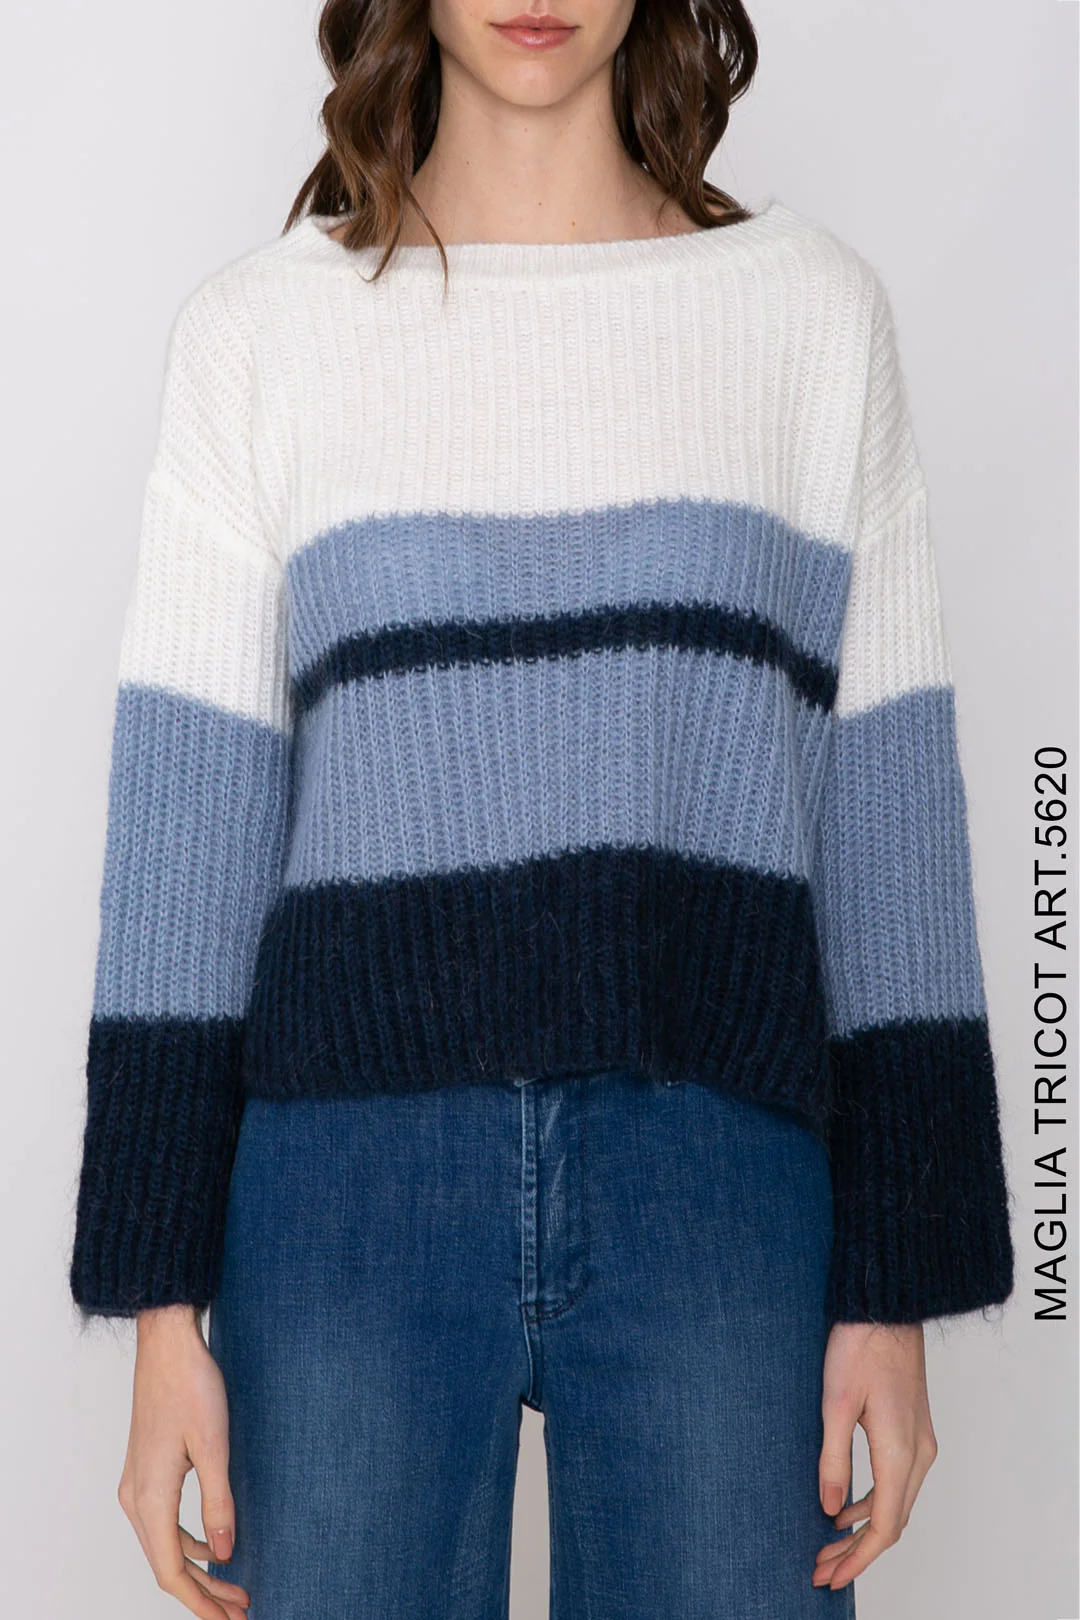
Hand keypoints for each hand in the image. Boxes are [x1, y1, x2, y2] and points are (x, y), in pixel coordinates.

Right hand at [116, 1303, 250, 1617]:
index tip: (233, 1618)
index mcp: (149, 1498)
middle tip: (240, 1609)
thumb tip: (226, 1556)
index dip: (202, 1602)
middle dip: (203, 1593)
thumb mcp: (214, 1446)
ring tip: (233, 1586)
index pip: (171, 1572)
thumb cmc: (191, 1386)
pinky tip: (214, 1545)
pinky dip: (188, 1542)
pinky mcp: (146, 1470)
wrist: (166, 1344)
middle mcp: (135, 1498)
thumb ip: (219, 1504)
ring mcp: (136, 1484)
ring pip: (164, 1546)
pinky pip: (163, 1523)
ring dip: (197, 1569)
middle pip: (166, 1565)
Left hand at [813, 1321, 937, 1590]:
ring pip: (897, 1504)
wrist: (888, 1306)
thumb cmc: (860, 1345)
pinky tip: (845, 1504)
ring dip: (864, 1527)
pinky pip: (898, 1482)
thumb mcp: (835, 1403)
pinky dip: (873, 1502)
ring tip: (828, 1542)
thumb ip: (833, 1459)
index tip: (828, 1576)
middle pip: (892, 1522)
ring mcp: (921, 1442)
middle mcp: (919, 1454)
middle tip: (821, 1568)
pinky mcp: (914, 1429)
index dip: (856, 1558)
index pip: (883, 1527)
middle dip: (857, 1551)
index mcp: (900, 1453)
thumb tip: (829, 1510)